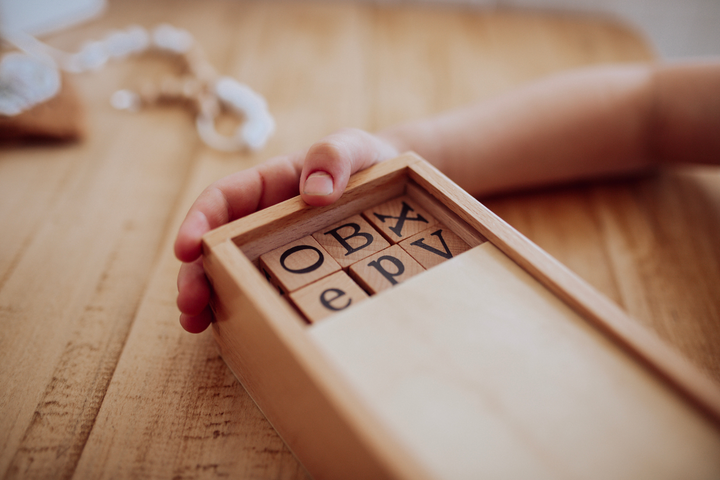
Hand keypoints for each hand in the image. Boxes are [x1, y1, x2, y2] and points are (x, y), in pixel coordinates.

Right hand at [174, 128, 400, 332]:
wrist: (394, 187)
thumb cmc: (367, 161)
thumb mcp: (354, 148)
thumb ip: (333, 156)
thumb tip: (315, 192)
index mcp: (268, 185)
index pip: (222, 200)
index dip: (199, 221)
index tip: (184, 247)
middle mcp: (261, 221)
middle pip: (215, 245)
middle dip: (195, 271)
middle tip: (188, 301)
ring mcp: (272, 251)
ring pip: (229, 272)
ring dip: (207, 296)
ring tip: (194, 322)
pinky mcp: (290, 275)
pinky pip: (260, 290)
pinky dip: (239, 309)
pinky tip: (226, 331)